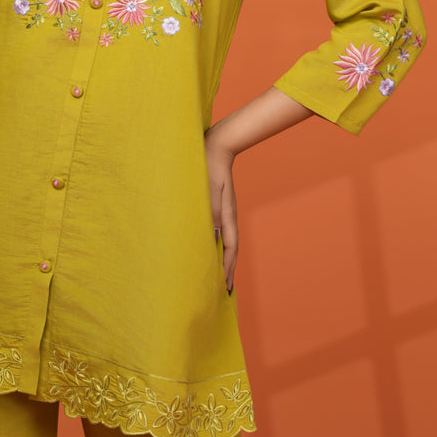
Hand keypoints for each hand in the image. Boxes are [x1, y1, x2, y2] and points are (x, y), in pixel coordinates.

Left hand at [204, 123, 237, 292]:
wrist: (214, 145)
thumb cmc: (207, 165)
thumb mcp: (207, 189)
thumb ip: (210, 213)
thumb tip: (213, 239)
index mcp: (226, 216)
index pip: (229, 249)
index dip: (226, 269)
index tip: (224, 288)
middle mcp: (226, 217)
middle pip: (229, 249)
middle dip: (226, 270)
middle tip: (223, 291)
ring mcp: (222, 211)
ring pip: (223, 241)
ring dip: (220, 259)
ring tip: (216, 276)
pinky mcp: (216, 206)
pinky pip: (217, 231)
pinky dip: (214, 244)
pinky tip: (208, 247)